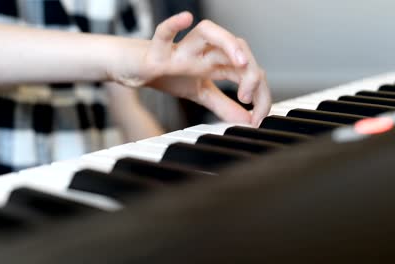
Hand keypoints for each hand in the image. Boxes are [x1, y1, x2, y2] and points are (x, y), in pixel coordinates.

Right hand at [116, 12, 270, 125]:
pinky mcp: (157, 52)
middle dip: (250, 72)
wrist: (134, 70)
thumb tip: (245, 121)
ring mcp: (181, 50)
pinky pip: (163, 34)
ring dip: (228, 44)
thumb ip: (223, 106)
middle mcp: (202, 51)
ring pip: (207, 32)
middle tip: (248, 98)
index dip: (260, 92)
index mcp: (214, 60)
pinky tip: (185, 18)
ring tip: (240, 62)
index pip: (247, 69)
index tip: (258, 116)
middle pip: (236, 46)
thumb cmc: (166, 74)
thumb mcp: (200, 93)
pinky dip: (172, 25)